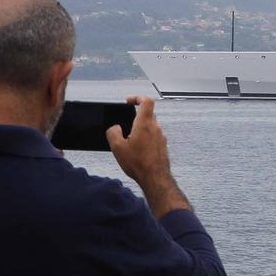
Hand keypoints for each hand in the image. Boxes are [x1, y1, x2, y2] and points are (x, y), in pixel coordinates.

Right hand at [107, 95, 190, 216]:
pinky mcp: (162, 145)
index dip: (137, 97)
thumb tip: (115, 127)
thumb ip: (113, 132)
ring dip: (140, 128)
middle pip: (147, 113)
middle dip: (135, 117)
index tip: (128, 102)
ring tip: (130, 141)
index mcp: (145, 123)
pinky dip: (145, 138)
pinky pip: (153, 136)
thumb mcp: (117, 147)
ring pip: (150, 125)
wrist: (155, 178)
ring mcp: (161, 136)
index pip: (146, 101)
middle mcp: (156, 127)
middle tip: (125, 125)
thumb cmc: (138, 163)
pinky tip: (137, 149)